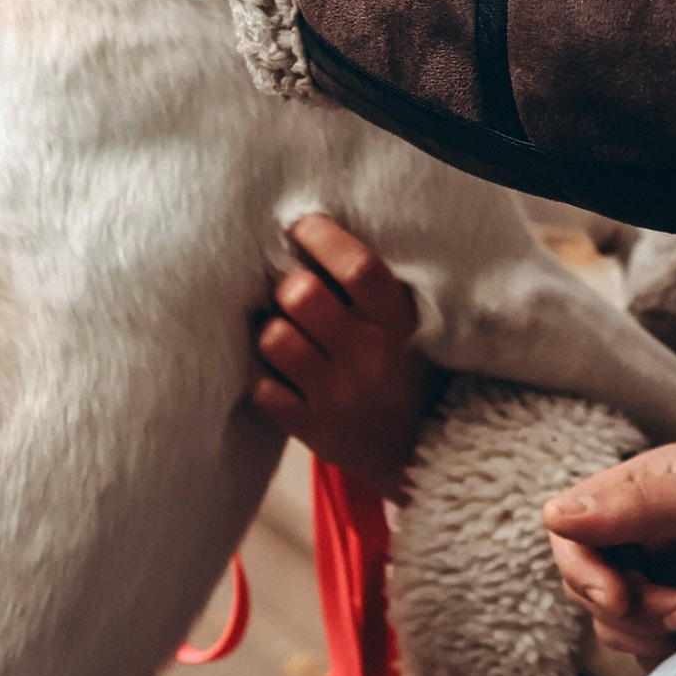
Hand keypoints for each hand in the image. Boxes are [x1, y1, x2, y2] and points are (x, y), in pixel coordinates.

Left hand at [252, 216, 432, 497]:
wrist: (412, 448)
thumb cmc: (395, 366)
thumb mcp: (402, 325)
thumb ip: (363, 289)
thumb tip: (302, 234)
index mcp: (398, 323)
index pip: (358, 268)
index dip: (322, 238)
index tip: (303, 227)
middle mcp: (371, 359)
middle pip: (302, 296)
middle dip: (287, 285)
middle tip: (292, 291)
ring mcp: (340, 397)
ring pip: (274, 338)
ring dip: (272, 330)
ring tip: (287, 335)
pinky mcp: (312, 429)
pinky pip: (262, 388)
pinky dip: (265, 376)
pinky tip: (282, 373)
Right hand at [542, 442, 675, 670]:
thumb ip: (646, 502)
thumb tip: (554, 515)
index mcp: (656, 486)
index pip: (572, 528)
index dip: (585, 569)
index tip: (622, 595)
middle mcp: (655, 534)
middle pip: (588, 585)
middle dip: (639, 607)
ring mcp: (673, 584)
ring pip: (616, 627)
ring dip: (665, 632)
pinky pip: (650, 657)